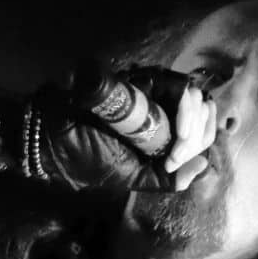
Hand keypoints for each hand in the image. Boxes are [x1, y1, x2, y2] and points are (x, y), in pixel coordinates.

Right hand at [17, 65, 216, 192]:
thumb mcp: (129, 177)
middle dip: (201, 130)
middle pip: (202, 111)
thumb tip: (205, 166)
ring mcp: (150, 93)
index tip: (176, 158)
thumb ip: (164, 178)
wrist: (52, 135)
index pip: (198, 133)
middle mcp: (158, 112)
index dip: (200, 141)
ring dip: (194, 117)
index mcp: (159, 136)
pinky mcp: (140, 80)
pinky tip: (178, 116)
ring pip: (194, 96)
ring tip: (181, 134)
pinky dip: (184, 103)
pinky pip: (175, 85)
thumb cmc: (85, 159)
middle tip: (181, 144)